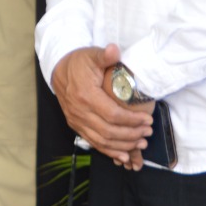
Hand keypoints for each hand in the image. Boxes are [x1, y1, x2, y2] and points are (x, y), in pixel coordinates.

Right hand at [50, 43, 154, 168]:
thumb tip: (115, 50)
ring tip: (141, 143)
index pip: (112, 115)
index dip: (132, 121)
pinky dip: (109, 151)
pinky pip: (93, 142)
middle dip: (131, 135)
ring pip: (102, 140)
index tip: (147, 119)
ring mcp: (76, 120)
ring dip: (123, 145)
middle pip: (109, 131)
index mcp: (85, 95)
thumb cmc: (79, 62)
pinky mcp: (76, 125)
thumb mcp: (92, 55)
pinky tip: (123, 155)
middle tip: (147, 132)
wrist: (58, 70)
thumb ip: (105, 55)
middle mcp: (79, 111)